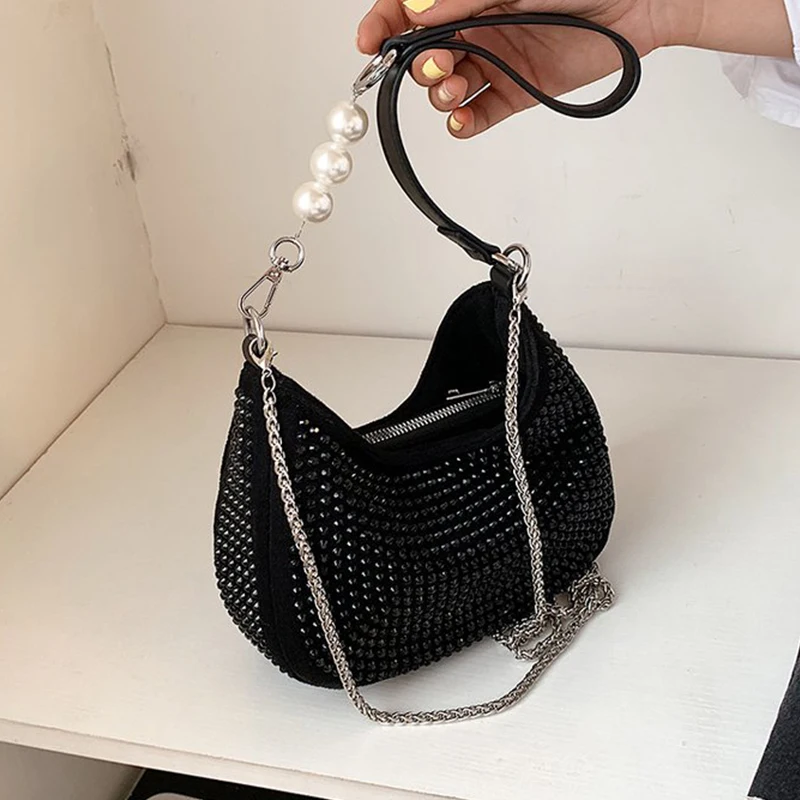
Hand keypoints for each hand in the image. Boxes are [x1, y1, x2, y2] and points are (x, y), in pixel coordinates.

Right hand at [356, 0, 793, 137]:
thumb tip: (415, 10)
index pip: (411, 9)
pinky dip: (463, 124)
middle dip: (417, 65)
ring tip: (453, 92)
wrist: (641, 2)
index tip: (370, 42)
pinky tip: (463, 119)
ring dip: (438, 95)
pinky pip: (478, 115)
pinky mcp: (515, 92)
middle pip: (423, 52)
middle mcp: (476, 25)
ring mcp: (494, 60)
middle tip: (435, 66)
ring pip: (446, 87)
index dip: (385, 23)